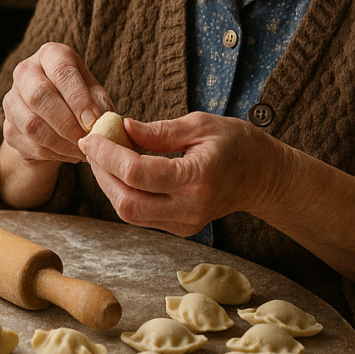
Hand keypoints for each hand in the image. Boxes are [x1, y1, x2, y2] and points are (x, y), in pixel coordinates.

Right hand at [1, 42, 111, 167]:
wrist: (52, 119)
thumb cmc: (79, 99)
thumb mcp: (94, 94)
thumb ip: (99, 103)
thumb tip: (102, 120)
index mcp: (51, 55)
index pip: (62, 70)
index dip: (78, 98)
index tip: (93, 121)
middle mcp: (26, 71)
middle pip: (40, 96)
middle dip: (67, 123)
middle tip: (87, 140)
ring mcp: (12, 99)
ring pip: (32, 124)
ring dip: (61, 143)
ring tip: (82, 151)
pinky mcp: (8, 127)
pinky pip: (31, 144)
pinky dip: (55, 154)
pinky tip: (70, 154)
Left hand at [78, 111, 282, 237]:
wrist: (263, 176)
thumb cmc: (235, 143)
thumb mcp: (200, 124)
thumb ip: (159, 131)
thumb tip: (122, 128)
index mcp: (197, 178)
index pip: (138, 173)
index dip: (108, 155)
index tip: (91, 136)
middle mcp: (190, 208)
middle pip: (127, 203)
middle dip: (102, 174)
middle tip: (92, 146)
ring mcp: (186, 223)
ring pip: (130, 214)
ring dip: (109, 185)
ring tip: (104, 156)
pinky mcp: (181, 229)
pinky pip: (142, 216)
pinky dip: (125, 193)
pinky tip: (121, 171)